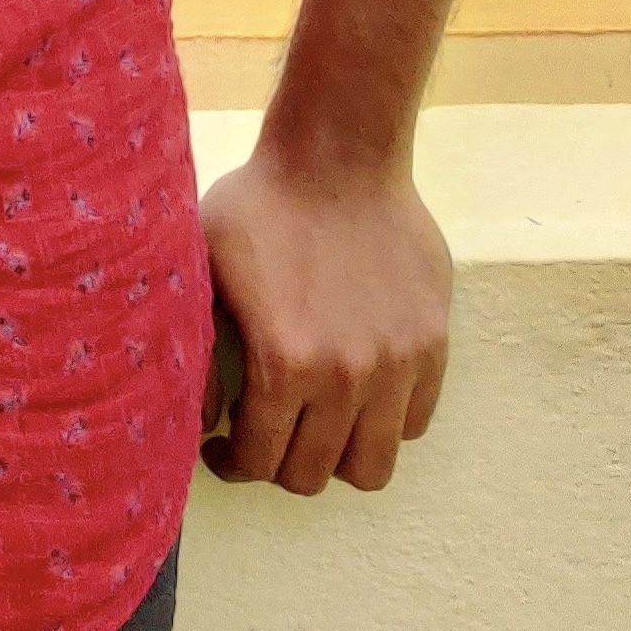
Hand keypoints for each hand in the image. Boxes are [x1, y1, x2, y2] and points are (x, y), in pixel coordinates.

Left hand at [199, 139, 449, 494]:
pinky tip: (356, 393)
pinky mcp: (432, 345)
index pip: (261, 460)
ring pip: (372, 465)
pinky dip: (385, 422)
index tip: (224, 449)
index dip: (235, 463)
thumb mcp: (203, 268)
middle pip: (315, 475)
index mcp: (284, 362)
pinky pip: (414, 422)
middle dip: (281, 463)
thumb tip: (201, 415)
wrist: (337, 155)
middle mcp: (346, 377)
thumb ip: (198, 349)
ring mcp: (396, 364)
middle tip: (265, 434)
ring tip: (315, 424)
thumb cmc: (261, 205)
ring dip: (337, 455)